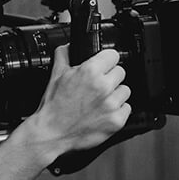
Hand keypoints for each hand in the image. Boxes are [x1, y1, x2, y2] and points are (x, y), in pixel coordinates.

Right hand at [25, 46, 130, 164]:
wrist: (51, 133)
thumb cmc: (53, 106)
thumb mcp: (56, 75)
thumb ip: (64, 55)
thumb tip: (69, 46)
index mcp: (90, 71)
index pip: (113, 55)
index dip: (106, 60)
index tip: (103, 65)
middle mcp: (103, 87)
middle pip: (120, 72)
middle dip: (110, 78)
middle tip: (97, 87)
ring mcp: (111, 105)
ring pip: (125, 91)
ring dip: (115, 95)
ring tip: (100, 101)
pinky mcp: (116, 121)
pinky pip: (127, 108)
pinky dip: (117, 111)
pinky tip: (103, 112)